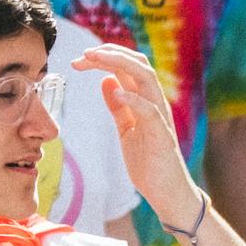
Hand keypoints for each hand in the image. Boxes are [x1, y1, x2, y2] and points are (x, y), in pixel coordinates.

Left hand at [74, 42, 187, 211]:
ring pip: (147, 78)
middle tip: (84, 54)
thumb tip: (105, 80)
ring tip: (96, 59)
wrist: (166, 192)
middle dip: (111, 53)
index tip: (79, 60)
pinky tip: (116, 91)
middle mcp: (155, 102)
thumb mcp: (126, 128)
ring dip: (120, 63)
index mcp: (145, 100)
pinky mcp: (162, 136)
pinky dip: (134, 98)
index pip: (128, 66)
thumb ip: (118, 106)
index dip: (104, 58)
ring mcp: (160, 117)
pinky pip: (151, 111)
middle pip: (138, 64)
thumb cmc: (149, 161)